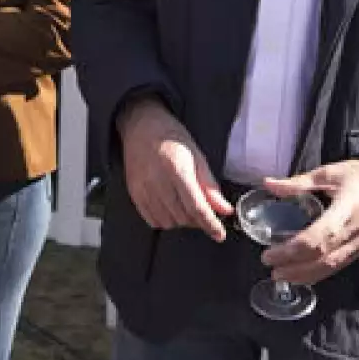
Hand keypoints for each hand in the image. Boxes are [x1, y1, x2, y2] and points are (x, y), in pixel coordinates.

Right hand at [117, 98, 232, 241]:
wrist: (141, 125)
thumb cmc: (171, 136)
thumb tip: (224, 210)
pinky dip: (165, 220)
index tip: (219, 234)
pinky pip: (151, 220)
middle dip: (198, 220)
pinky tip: (171, 209)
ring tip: (186, 207)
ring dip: (182, 221)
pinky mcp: (134, 193)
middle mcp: (157, 180)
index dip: (210, 224)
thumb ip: (210, 185)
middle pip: (183, 217)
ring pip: (168, 222)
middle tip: (203, 211)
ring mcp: (143, 188)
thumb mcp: (197, 155)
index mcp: (176, 168)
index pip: (196, 207)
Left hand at [260, 160, 358, 285]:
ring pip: (332, 267)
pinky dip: (319, 274)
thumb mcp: (329, 172)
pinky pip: (340, 266)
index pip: (319, 236)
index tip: (270, 254)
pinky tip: (302, 275)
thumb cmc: (358, 176)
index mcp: (347, 207)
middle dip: (295, 267)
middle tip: (270, 267)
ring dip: (305, 275)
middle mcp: (357, 230)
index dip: (292, 250)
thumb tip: (268, 184)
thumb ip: (298, 182)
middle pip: (324, 257)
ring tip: (282, 276)